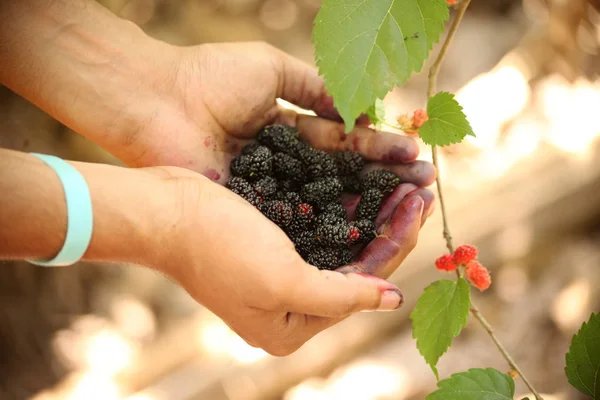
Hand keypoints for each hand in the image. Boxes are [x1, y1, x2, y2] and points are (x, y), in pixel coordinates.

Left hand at [0, 3, 434, 189]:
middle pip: (340, 175)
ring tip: (404, 211)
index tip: (414, 155)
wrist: (155, 102)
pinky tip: (359, 227)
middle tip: (424, 190)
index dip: (379, 148)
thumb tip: (356, 107)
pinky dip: (326, 222)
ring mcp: (269, 188)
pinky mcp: (252, 208)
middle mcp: (283, 162)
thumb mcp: (272, 70)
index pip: (344, 140)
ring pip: (323, 200)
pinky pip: (294, 217)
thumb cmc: (210, 78)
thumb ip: (314, 87)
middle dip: (382, 181)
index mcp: (287, 127)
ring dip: (363, 206)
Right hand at [150, 166, 434, 355]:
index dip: (395, 243)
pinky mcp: (270, 245)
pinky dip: (343, 206)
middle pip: (355, 263)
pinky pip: (320, 226)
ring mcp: (278, 274)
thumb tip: (392, 301)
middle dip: (387, 225)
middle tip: (419, 187)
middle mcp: (288, 304)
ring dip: (370, 213)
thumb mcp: (284, 279)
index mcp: (290, 325)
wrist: (162, 210)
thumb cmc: (217, 245)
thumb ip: (342, 296)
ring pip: (341, 242)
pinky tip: (366, 183)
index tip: (418, 203)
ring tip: (401, 181)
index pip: (363, 284)